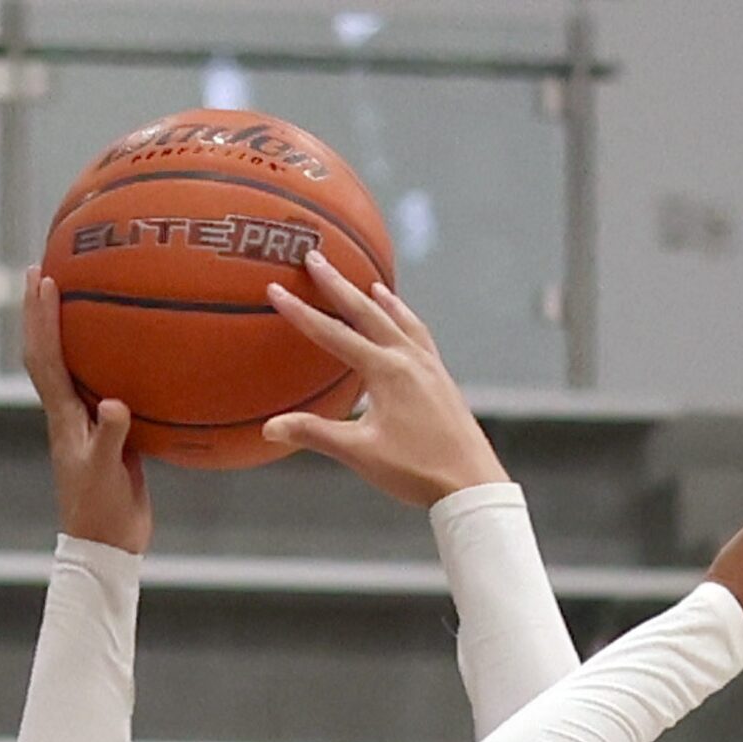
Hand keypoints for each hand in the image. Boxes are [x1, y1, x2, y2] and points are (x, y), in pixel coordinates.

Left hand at [23, 267, 151, 555]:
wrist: (108, 543)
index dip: (42, 318)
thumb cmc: (102, 512)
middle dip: (41, 311)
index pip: (45, 358)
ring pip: (70, 366)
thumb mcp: (107, 473)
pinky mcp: (110, 435)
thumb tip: (115, 403)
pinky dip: (105, 362)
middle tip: (42, 269)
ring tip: (72, 295)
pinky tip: (123, 351)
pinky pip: (103, 386)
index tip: (42, 279)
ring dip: (65, 329)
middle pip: (47, 352)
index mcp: (64, 418)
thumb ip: (111, 438)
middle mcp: (69, 413)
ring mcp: (88, 423)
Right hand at [260, 253, 508, 504]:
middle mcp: (409, 359)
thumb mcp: (360, 453)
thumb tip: (270, 428)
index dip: (301, 312)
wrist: (471, 483)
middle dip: (337, 284)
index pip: (334, 334)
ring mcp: (431, 367)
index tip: (277, 289)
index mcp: (386, 371)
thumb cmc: (416, 470)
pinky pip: (421, 337)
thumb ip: (315, 434)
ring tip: (369, 283)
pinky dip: (407, 321)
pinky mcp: (443, 380)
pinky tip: (405, 326)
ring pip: (400, 320)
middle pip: (367, 312)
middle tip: (316, 256)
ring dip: (380, 300)